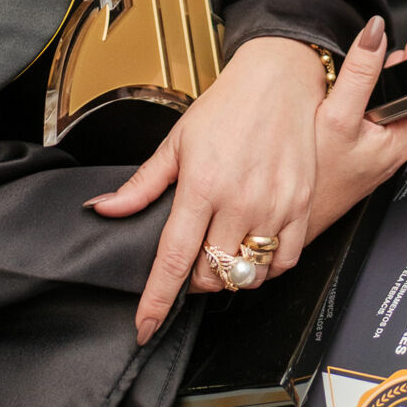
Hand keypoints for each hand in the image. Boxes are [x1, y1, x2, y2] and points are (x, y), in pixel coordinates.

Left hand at [85, 20, 406, 344]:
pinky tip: (254, 248)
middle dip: (195, 277)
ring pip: (248, 273)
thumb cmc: (227, 105)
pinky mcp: (302, 206)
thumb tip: (104, 209)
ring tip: (222, 249)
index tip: (145, 327)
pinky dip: (266, 267)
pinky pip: (284, 262)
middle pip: (212, 273)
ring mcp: (274, 206)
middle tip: (192, 256)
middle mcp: (239, 200)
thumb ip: (142, 184)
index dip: (157, 299)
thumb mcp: (177, 141)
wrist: (280, 79)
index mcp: (202, 184)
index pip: (174, 258)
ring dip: (230, 274)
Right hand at [301, 29, 406, 243]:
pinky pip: (372, 123)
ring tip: (386, 60)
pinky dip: (371, 101)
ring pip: (392, 112)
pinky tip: (356, 92)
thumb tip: (376, 33)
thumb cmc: (316, 178)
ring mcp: (375, 155)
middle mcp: (393, 150)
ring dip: (391, 86)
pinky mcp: (359, 159)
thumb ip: (359, 73)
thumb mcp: (337, 116)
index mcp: (399, 140)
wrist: (288, 218)